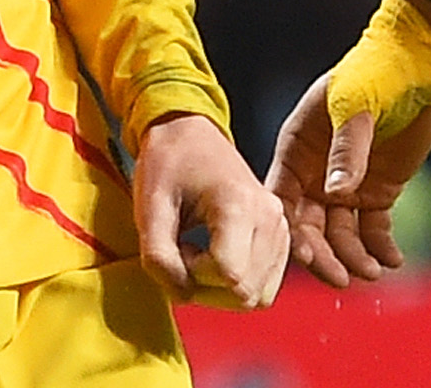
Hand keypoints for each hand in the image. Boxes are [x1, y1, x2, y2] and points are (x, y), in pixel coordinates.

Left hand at [134, 112, 287, 311]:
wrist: (188, 133)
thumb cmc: (168, 164)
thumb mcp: (149, 209)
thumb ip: (159, 258)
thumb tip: (183, 295)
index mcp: (240, 205)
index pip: (228, 276)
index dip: (192, 275)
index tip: (177, 247)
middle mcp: (270, 217)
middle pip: (246, 294)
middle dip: (206, 289)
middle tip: (184, 253)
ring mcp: (280, 227)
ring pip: (258, 297)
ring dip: (222, 291)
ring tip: (199, 253)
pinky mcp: (281, 236)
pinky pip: (265, 286)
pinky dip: (238, 284)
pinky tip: (215, 257)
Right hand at [266, 70, 430, 288]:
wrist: (416, 64)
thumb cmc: (374, 73)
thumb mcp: (356, 103)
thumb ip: (348, 148)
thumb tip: (337, 192)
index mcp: (296, 149)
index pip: (283, 199)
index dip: (289, 230)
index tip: (303, 258)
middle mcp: (315, 175)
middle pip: (309, 227)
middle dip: (323, 256)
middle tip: (341, 279)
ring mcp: (346, 187)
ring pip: (341, 235)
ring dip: (354, 258)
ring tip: (372, 273)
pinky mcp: (378, 193)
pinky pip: (375, 230)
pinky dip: (382, 248)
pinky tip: (393, 261)